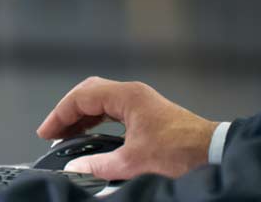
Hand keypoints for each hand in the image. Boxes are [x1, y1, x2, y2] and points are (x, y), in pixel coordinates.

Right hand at [37, 76, 216, 179]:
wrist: (213, 153)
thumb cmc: (181, 151)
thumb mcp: (134, 162)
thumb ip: (100, 165)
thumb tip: (75, 168)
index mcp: (127, 97)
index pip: (82, 97)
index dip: (60, 114)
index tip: (47, 132)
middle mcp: (133, 94)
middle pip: (89, 92)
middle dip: (68, 111)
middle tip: (53, 132)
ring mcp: (141, 102)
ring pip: (101, 100)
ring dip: (82, 116)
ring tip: (67, 135)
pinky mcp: (147, 113)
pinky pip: (112, 110)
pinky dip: (97, 120)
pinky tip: (90, 135)